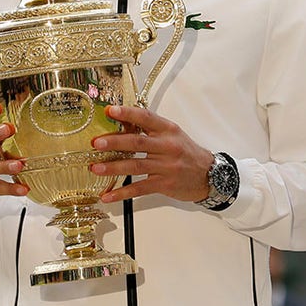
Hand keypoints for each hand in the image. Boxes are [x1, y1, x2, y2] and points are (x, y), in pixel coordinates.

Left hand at [89, 105, 214, 203]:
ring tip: (95, 168)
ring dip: (113, 167)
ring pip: (136, 165)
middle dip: (115, 142)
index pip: (146, 118)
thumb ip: (151, 130)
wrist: (210, 175)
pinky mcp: (164, 184)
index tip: (109, 110)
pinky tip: (108, 195)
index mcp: (169, 130)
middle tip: (97, 143)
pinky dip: (122, 193)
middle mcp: (168, 146)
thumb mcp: (173, 135)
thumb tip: (122, 123)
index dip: (127, 113)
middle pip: (137, 142)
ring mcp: (166, 166)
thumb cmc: (188, 153)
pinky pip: (139, 188)